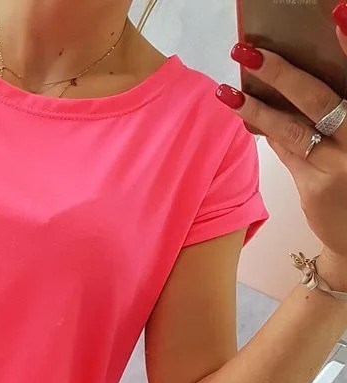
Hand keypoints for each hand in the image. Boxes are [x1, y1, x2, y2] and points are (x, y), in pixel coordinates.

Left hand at [218, 14, 346, 286]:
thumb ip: (326, 113)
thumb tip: (283, 82)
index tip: (337, 13)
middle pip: (319, 97)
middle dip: (282, 72)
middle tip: (250, 52)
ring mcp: (339, 162)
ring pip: (293, 127)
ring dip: (257, 107)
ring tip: (226, 92)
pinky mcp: (317, 186)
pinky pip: (285, 151)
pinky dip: (264, 131)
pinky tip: (243, 116)